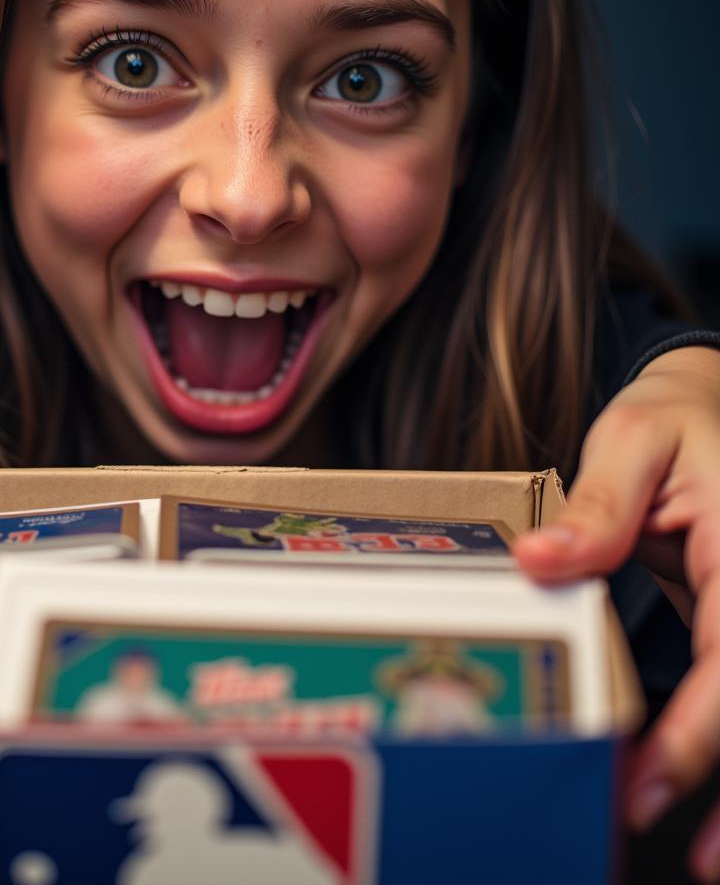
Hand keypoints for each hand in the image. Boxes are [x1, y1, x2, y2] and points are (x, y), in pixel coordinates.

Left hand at [512, 346, 719, 882]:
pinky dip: (717, 734)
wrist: (710, 400)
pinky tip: (687, 778)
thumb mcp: (633, 441)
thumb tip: (537, 562)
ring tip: (708, 860)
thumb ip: (598, 506)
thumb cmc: (679, 419)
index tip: (647, 782)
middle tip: (700, 862)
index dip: (699, 732)